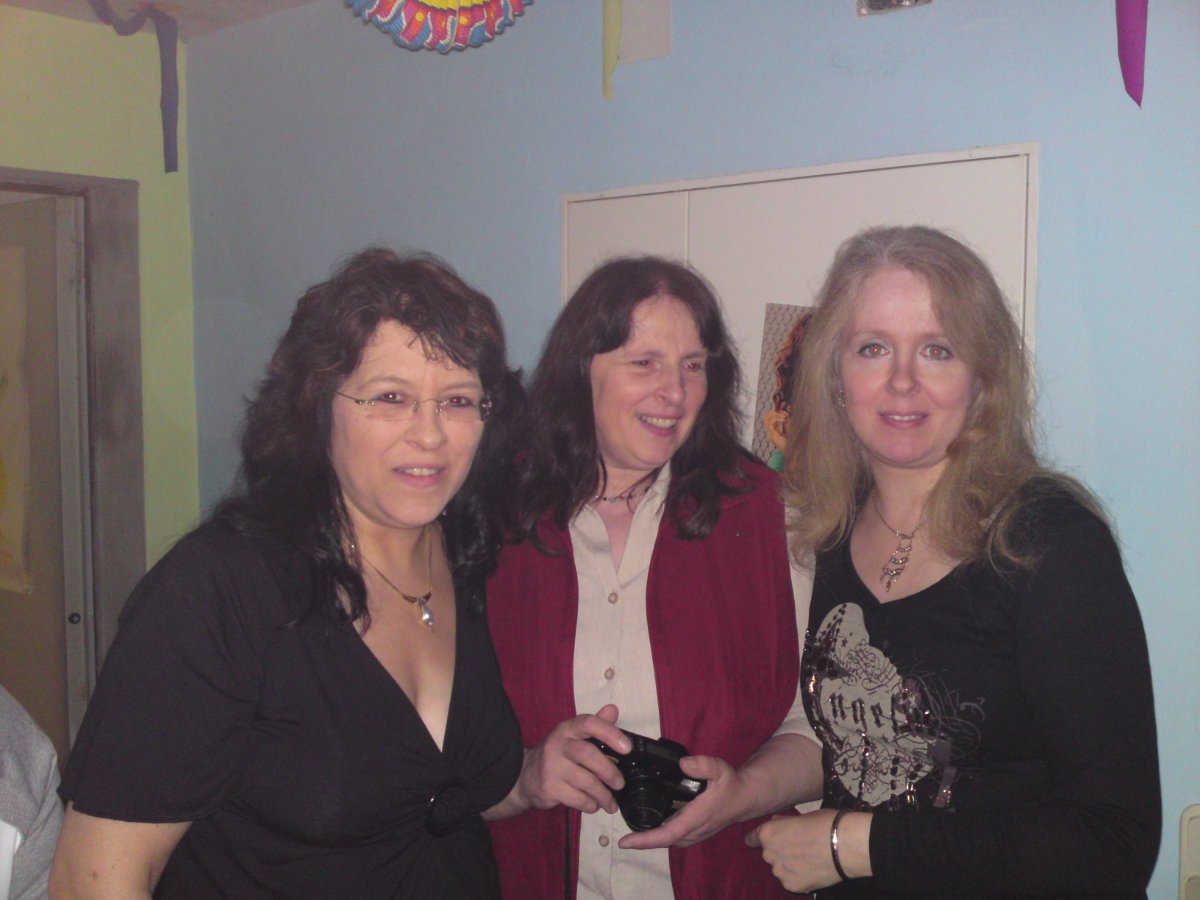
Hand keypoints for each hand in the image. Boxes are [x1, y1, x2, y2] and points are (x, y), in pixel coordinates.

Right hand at [515, 704, 629, 814]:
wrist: (525, 776)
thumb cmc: (558, 755)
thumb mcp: (574, 737)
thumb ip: (596, 725)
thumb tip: (613, 710)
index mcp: (568, 729)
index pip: (589, 723)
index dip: (610, 733)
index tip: (627, 748)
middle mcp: (558, 744)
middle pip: (588, 754)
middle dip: (609, 771)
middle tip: (620, 784)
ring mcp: (551, 766)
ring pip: (584, 781)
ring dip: (603, 794)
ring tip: (611, 803)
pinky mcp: (548, 787)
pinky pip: (576, 798)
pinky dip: (590, 804)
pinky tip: (594, 805)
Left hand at [617, 754, 742, 848]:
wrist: (744, 798)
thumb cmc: (730, 784)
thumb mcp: (719, 769)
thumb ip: (703, 765)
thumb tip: (682, 764)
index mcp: (696, 818)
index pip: (666, 834)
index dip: (645, 840)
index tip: (625, 842)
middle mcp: (693, 831)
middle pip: (662, 840)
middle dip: (641, 839)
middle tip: (620, 834)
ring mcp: (694, 834)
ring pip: (666, 839)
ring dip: (648, 837)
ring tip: (629, 827)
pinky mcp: (693, 832)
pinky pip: (672, 836)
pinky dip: (658, 833)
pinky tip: (647, 822)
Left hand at [745, 809, 844, 892]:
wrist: (845, 846)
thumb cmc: (825, 823)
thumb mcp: (802, 816)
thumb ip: (784, 822)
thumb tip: (776, 822)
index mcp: (768, 833)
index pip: (752, 838)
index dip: (757, 839)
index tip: (764, 840)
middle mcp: (769, 854)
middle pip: (769, 854)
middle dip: (779, 851)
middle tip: (798, 848)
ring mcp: (780, 872)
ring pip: (780, 869)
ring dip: (788, 865)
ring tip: (808, 860)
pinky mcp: (792, 886)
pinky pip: (791, 881)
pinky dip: (798, 877)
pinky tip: (813, 871)